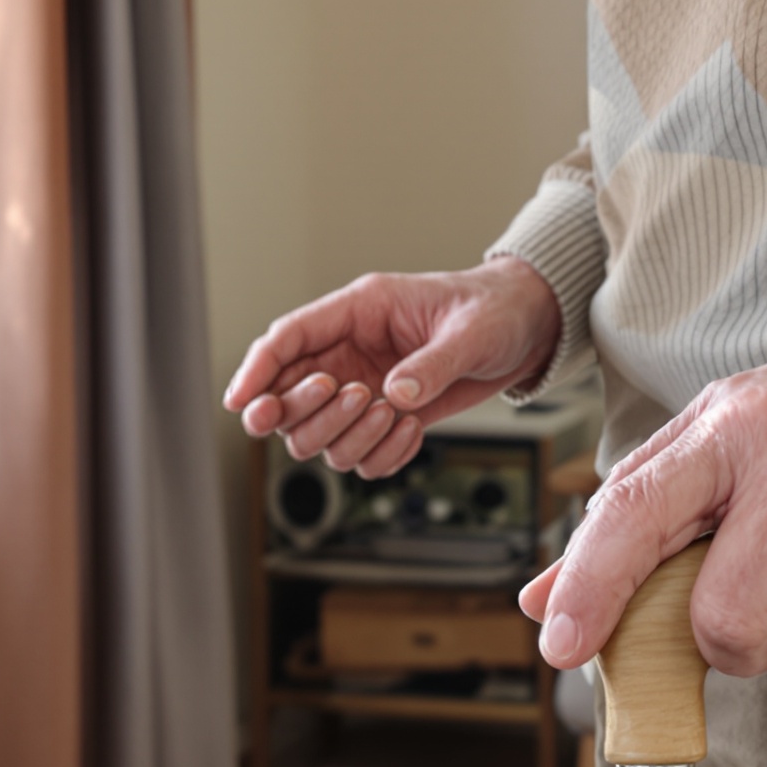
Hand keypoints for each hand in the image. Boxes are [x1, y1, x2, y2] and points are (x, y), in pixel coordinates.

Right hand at [224, 259, 561, 477]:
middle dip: (302, 410)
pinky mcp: (387, 419)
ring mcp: (365, 389)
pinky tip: (414, 431)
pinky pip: (359, 456)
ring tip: (394, 412)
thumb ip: (430, 364)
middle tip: (350, 399)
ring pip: (317, 436)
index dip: (255, 371)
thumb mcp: (469, 331)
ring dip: (346, 436)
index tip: (239, 403)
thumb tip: (394, 398)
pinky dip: (381, 455)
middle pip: (286, 398)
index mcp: (357, 312)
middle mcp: (350, 353)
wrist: (526, 329)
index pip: (285, 340)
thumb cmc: (493, 310)